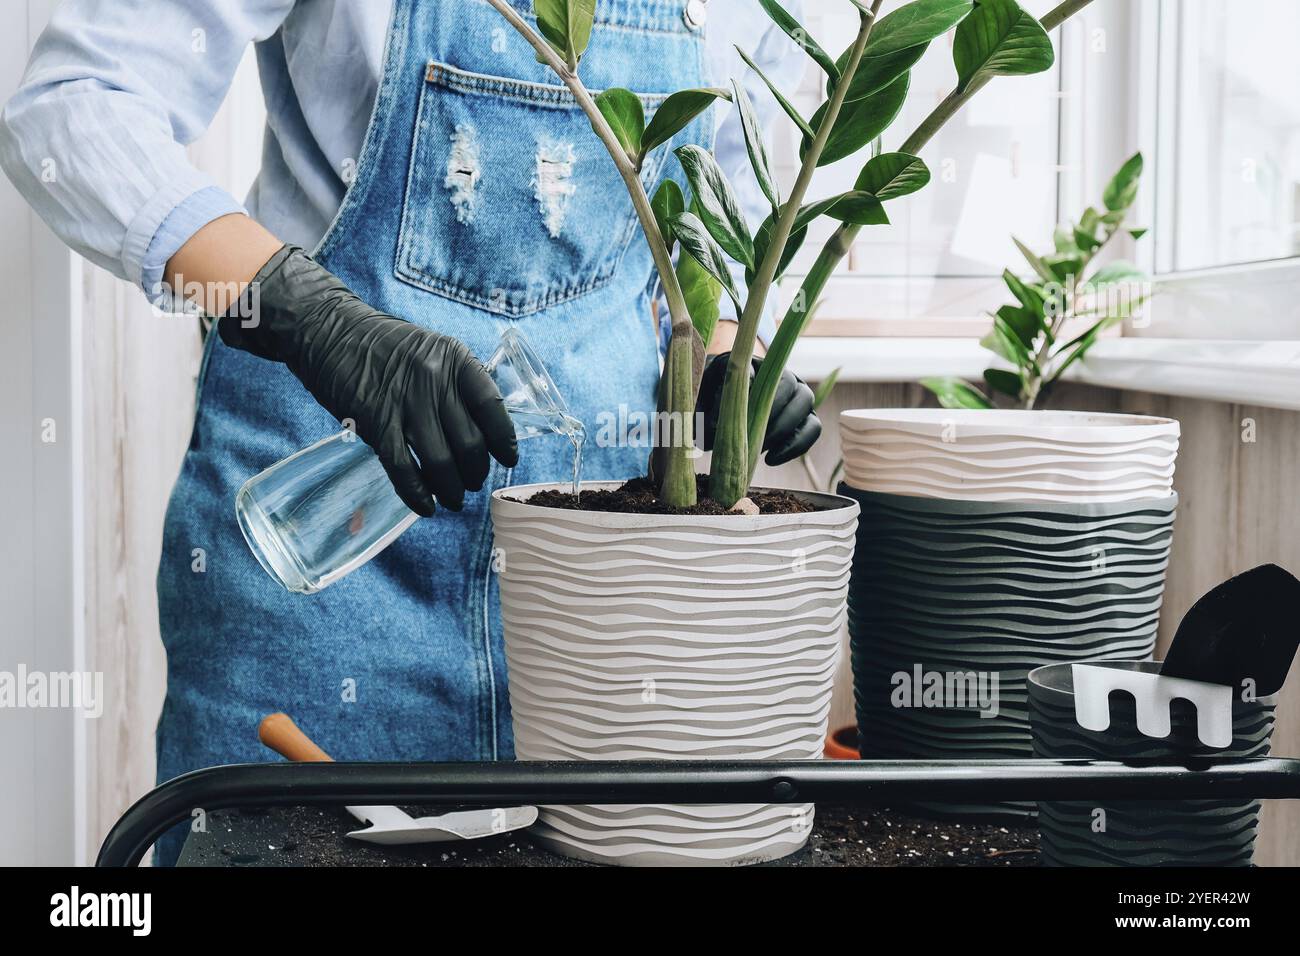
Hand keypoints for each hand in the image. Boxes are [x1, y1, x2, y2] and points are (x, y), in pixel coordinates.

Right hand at [218, 246, 517, 515]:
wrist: (328, 330)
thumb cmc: (383, 345)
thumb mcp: (430, 350)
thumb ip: (455, 383)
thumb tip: (481, 428)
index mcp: (455, 359)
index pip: (493, 408)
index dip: (504, 440)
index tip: (508, 459)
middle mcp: (435, 380)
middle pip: (470, 443)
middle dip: (476, 472)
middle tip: (473, 482)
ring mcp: (405, 403)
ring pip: (441, 463)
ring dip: (452, 490)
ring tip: (454, 499)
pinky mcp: (375, 423)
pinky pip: (404, 470)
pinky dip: (418, 495)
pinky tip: (427, 507)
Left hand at [698, 352, 821, 465]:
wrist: (724, 408)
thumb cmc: (710, 402)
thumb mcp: (700, 402)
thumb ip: (703, 409)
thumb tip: (711, 430)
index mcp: (752, 363)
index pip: (754, 370)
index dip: (747, 390)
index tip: (733, 414)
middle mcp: (780, 373)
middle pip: (789, 383)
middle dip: (771, 413)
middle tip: (751, 438)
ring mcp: (797, 394)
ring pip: (805, 403)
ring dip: (783, 429)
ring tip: (759, 450)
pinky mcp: (806, 417)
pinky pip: (812, 429)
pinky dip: (795, 446)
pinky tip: (770, 459)